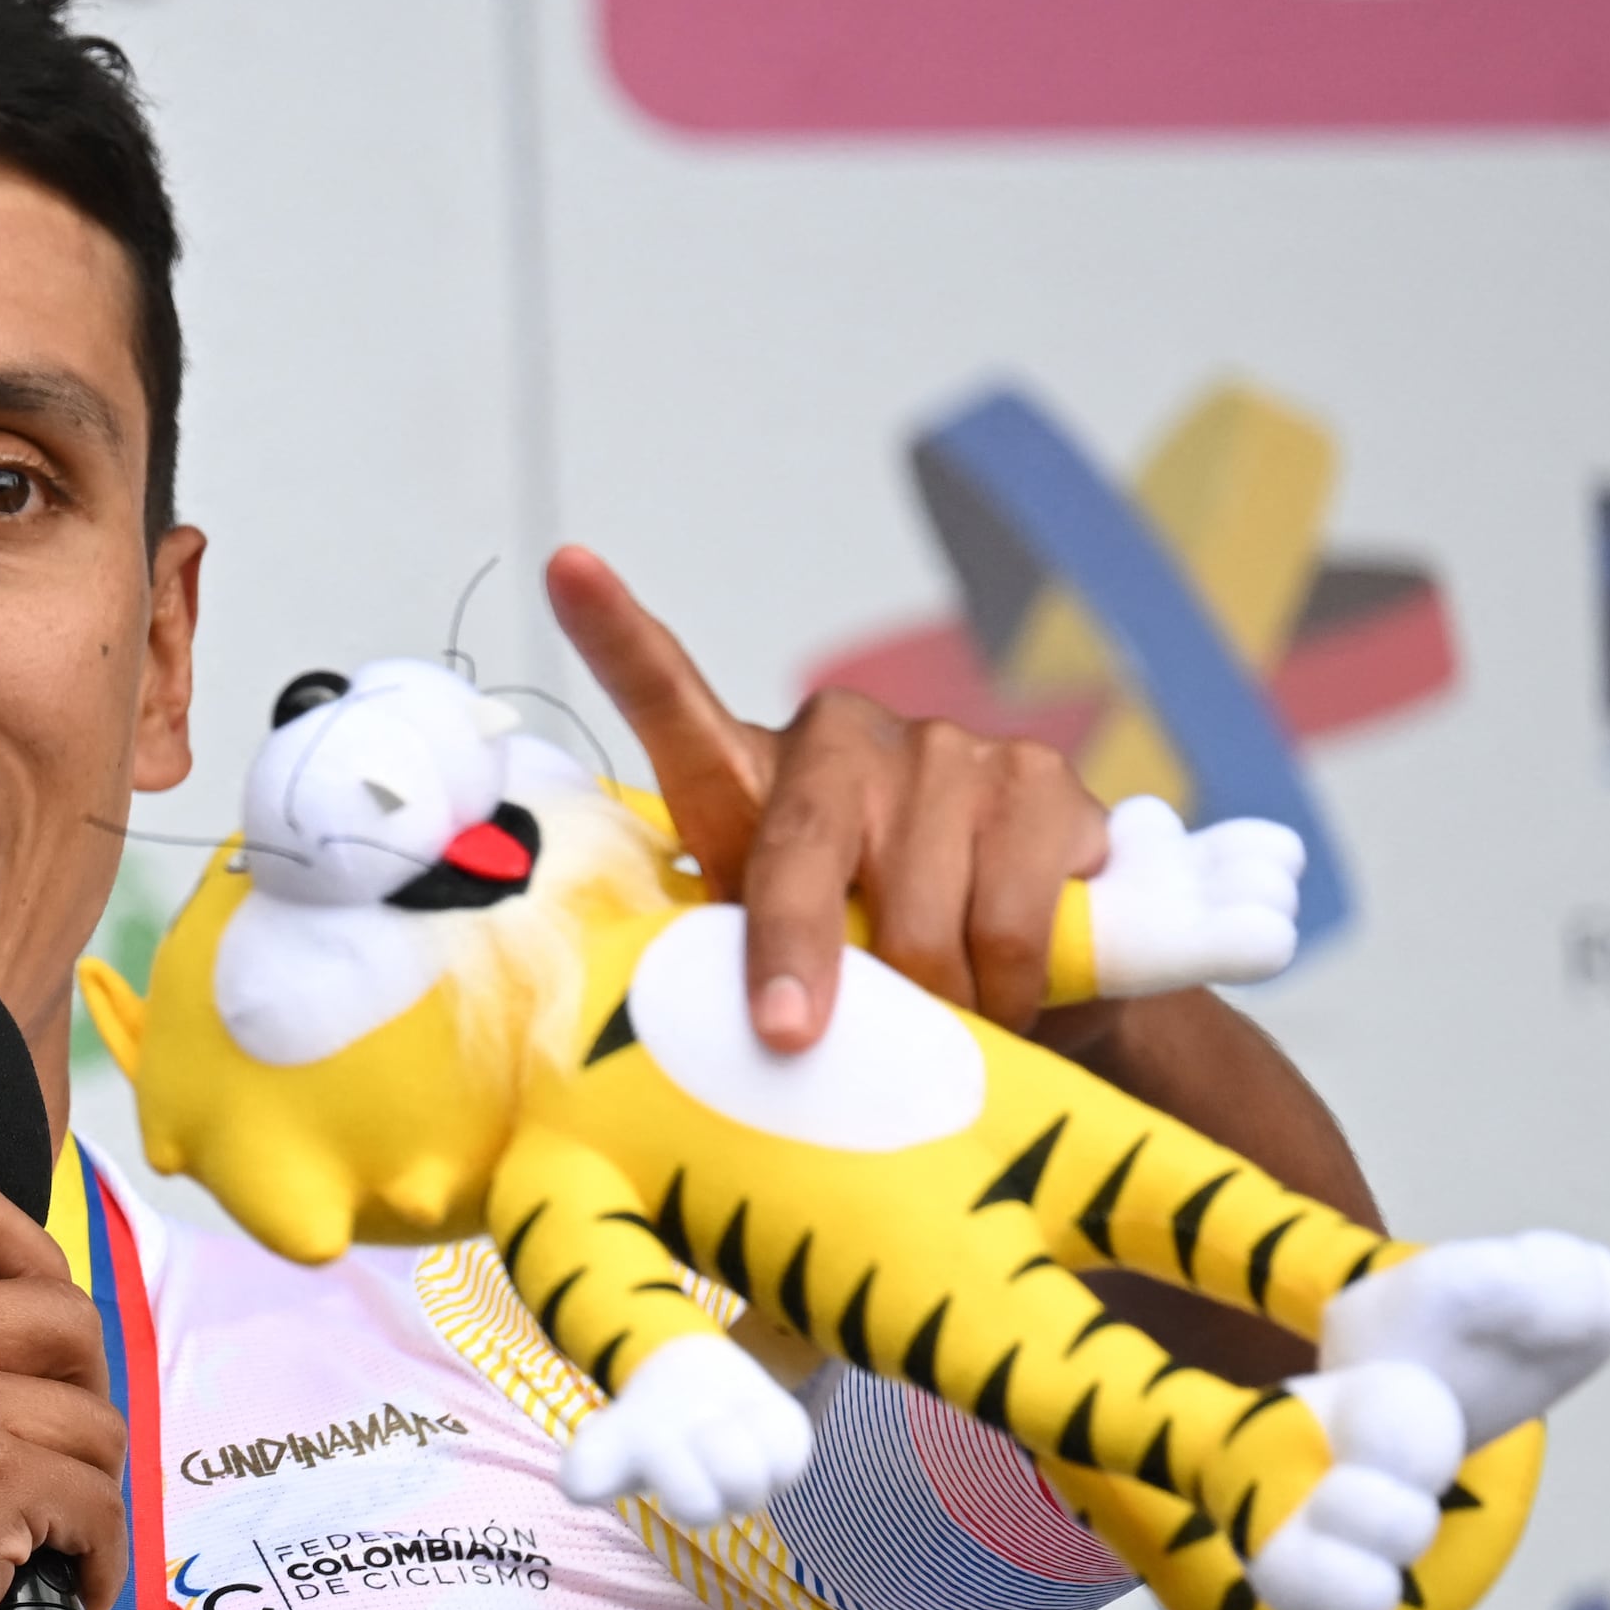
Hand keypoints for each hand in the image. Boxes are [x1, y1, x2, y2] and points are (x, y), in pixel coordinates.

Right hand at [0, 1171, 126, 1609]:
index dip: (34, 1261)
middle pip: (60, 1309)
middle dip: (80, 1397)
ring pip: (92, 1416)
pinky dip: (97, 1559)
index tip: (37, 1342)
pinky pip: (99, 1500)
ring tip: (43, 1543)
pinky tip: (57, 1589)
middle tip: (52, 1466)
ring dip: (87, 1491)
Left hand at [548, 544, 1110, 1050]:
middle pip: (802, 861)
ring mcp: (945, 747)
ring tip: (935, 1021)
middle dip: (796, 964)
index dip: (619, 637)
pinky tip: (1004, 999)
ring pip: (919, 918)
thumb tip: (734, 1032)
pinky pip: (1008, 921)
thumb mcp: (786, 957)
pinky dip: (1003, 991)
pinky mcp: (1039, 777)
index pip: (675, 700)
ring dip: (927, 1003)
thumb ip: (748, 959)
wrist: (1030, 968)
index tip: (570, 572)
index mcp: (748, 776)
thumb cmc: (872, 959)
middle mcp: (839, 738)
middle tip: (796, 1038)